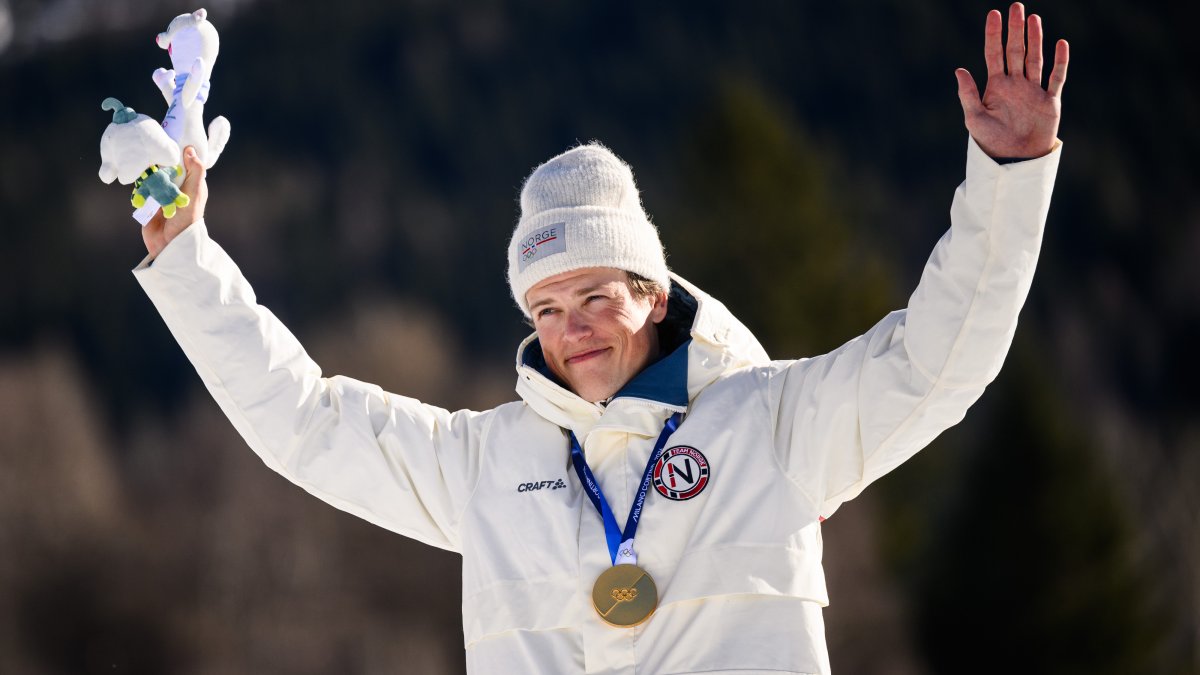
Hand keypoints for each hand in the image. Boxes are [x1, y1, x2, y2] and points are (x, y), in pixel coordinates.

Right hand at [143, 146, 206, 258]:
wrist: (169, 244)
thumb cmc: (186, 219)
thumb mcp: (194, 193)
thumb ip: (195, 172)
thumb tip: (190, 149)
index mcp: (191, 184)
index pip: (184, 163)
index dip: (178, 151)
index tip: (168, 136)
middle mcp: (177, 187)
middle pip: (166, 168)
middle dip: (158, 160)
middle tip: (147, 145)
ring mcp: (162, 195)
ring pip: (152, 176)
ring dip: (146, 171)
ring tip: (138, 158)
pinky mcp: (149, 202)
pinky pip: (141, 188)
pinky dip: (138, 184)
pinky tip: (132, 174)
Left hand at [955, 3, 1068, 158]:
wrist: (1014, 160)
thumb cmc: (991, 141)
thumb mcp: (974, 119)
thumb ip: (968, 94)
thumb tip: (959, 70)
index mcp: (996, 86)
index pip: (994, 54)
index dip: (993, 34)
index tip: (993, 14)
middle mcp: (1015, 84)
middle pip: (1016, 50)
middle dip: (1015, 29)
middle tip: (1016, 7)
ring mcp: (1033, 90)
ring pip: (1035, 59)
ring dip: (1035, 39)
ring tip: (1033, 18)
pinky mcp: (1049, 101)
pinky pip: (1056, 77)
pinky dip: (1059, 62)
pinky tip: (1060, 44)